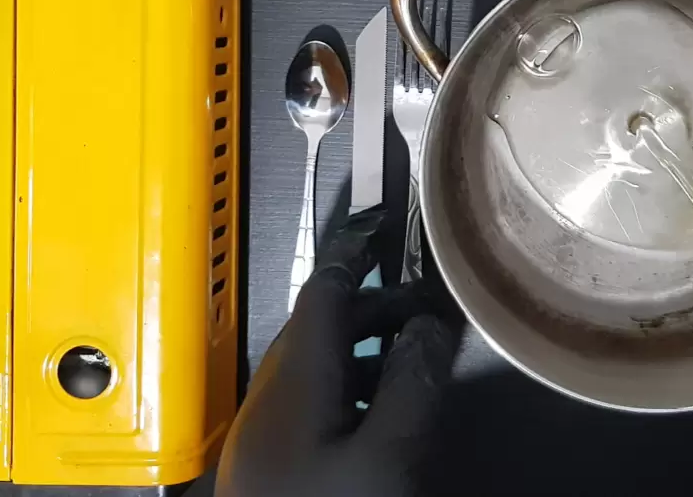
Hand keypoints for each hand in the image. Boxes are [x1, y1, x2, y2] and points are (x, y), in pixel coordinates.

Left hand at [215, 207, 457, 496]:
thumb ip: (410, 384)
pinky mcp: (268, 466)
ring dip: (364, 348)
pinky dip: (349, 384)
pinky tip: (381, 408)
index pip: (323, 290)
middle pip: (318, 326)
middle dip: (373, 305)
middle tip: (429, 306)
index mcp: (293, 380)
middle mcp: (269, 396)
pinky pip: (309, 401)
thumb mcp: (388, 455)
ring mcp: (263, 434)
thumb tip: (427, 325)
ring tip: (415, 354)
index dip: (357, 252)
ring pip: (314, 365)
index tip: (390, 226)